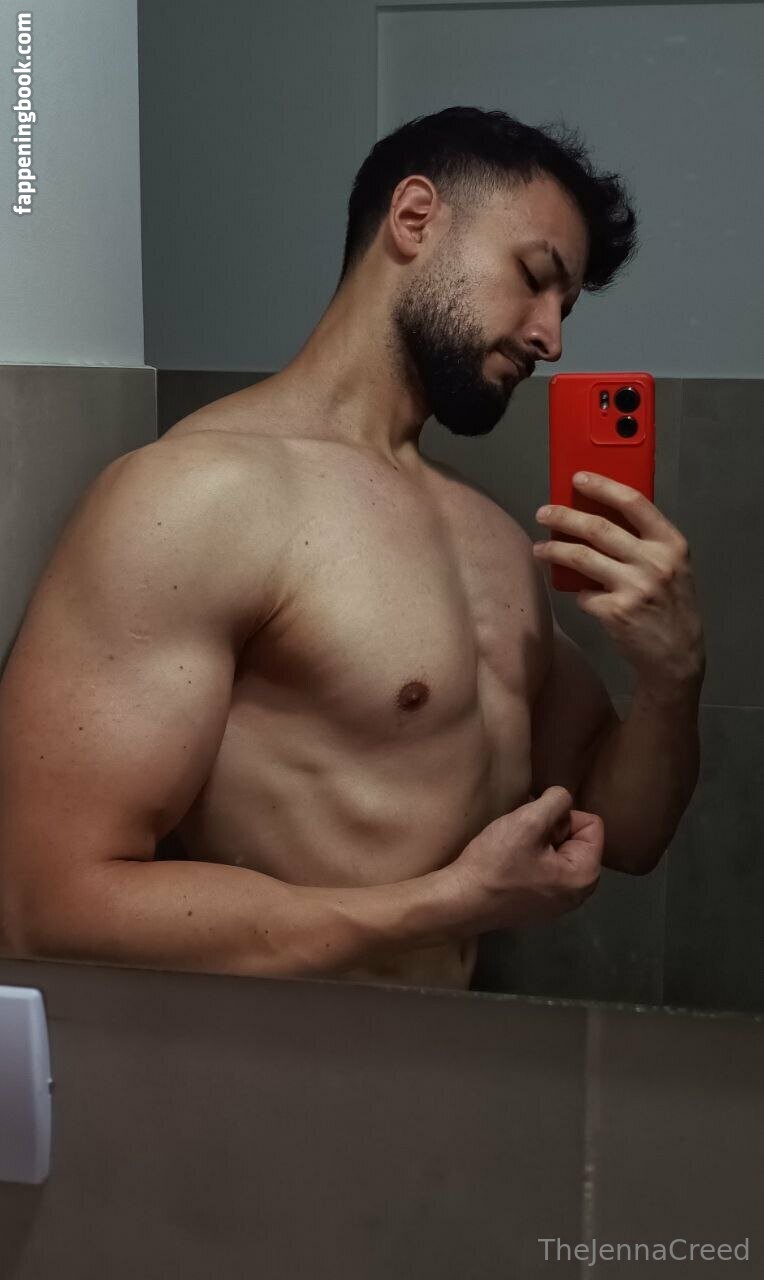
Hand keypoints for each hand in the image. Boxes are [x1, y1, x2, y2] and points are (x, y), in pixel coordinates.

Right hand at [451, 786, 604, 930]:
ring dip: (537, 841)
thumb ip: (556, 801)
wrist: (460, 901)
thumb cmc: (496, 863)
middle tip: (522, 839)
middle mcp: (580, 892)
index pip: (592, 823)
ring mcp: (558, 901)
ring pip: (558, 849)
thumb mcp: (528, 821)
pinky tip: (509, 864)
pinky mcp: (539, 903)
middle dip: (551, 829)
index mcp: (585, 875)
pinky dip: (530, 858)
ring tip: (513, 850)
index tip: (534, 829)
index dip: (562, 816)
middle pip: (577, 837)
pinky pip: (546, 866)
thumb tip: (563, 799)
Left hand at [533, 472, 705, 692]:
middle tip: (543, 513)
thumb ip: (645, 542)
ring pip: (581, 557)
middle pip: (598, 528)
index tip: (577, 478)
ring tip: (540, 548)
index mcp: (671, 544)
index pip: (634, 503)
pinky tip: (580, 593)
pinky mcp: (615, 612)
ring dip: (554, 550)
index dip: (602, 486)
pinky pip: (583, 593)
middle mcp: (655, 562)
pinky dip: (578, 592)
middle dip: (564, 517)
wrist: (677, 656)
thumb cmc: (670, 606)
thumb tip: (598, 515)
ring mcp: (634, 587)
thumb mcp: (673, 567)